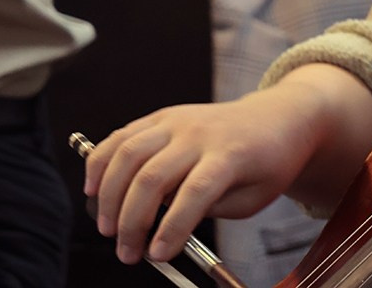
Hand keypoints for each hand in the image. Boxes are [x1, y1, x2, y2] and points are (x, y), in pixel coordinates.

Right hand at [85, 81, 325, 264]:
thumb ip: (210, 208)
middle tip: (127, 252)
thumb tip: (162, 225)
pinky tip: (92, 189)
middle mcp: (200, 133)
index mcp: (230, 154)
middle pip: (153, 176)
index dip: (173, 227)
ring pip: (128, 153)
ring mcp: (178, 121)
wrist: (278, 118)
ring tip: (107, 227)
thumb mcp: (253, 196)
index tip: (157, 255)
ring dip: (109, 195)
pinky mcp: (163, 116)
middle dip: (132, 221)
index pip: (196, 192)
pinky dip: (100, 161)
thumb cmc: (268, 162)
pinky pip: (122, 136)